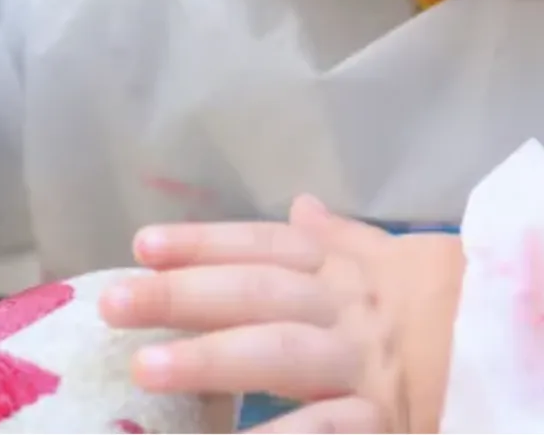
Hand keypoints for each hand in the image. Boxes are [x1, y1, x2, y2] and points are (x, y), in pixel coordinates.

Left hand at [98, 196, 463, 432]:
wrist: (526, 345)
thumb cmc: (453, 303)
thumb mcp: (399, 261)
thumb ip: (342, 238)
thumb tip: (300, 203)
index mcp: (344, 268)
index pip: (262, 247)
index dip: (201, 244)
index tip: (141, 245)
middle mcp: (347, 309)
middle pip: (254, 294)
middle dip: (182, 296)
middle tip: (112, 301)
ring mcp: (366, 366)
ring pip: (279, 354)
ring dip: (210, 360)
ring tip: (144, 367)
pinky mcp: (387, 416)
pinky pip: (327, 428)